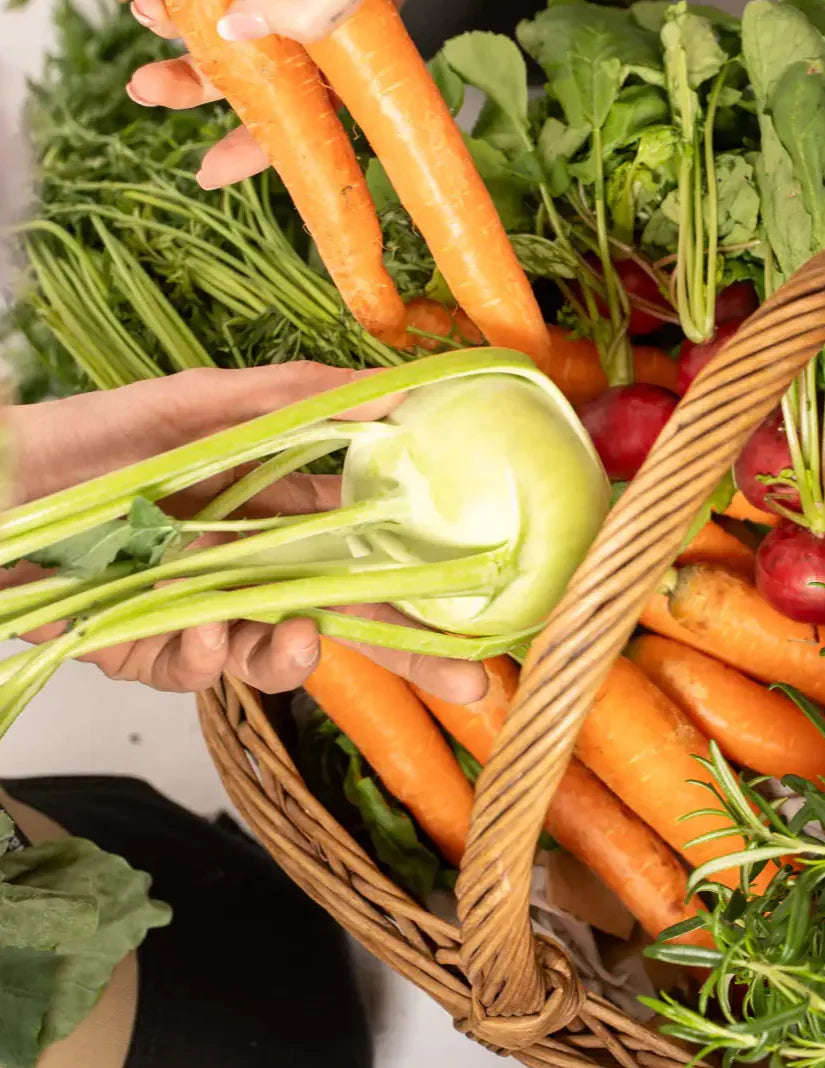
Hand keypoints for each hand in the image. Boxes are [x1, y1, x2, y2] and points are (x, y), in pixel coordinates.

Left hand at [6, 364, 485, 702]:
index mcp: (279, 516)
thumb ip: (305, 399)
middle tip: (466, 680)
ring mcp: (205, 614)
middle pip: (346, 618)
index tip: (485, 606)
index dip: (430, 580)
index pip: (372, 552)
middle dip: (410, 655)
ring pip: (277, 658)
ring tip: (287, 635)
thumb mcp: (207, 403)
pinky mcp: (151, 654)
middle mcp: (253, 570)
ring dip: (292, 654)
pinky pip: (198, 671)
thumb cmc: (97, 437)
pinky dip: (198, 652)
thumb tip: (407, 387)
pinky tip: (183, 621)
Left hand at [126, 0, 447, 188]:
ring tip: (144, 8)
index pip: (314, 103)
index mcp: (363, 22)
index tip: (210, 171)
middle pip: (254, 57)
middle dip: (199, 78)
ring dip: (176, 10)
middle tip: (147, 86)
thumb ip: (315, 2)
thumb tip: (238, 33)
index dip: (266, 145)